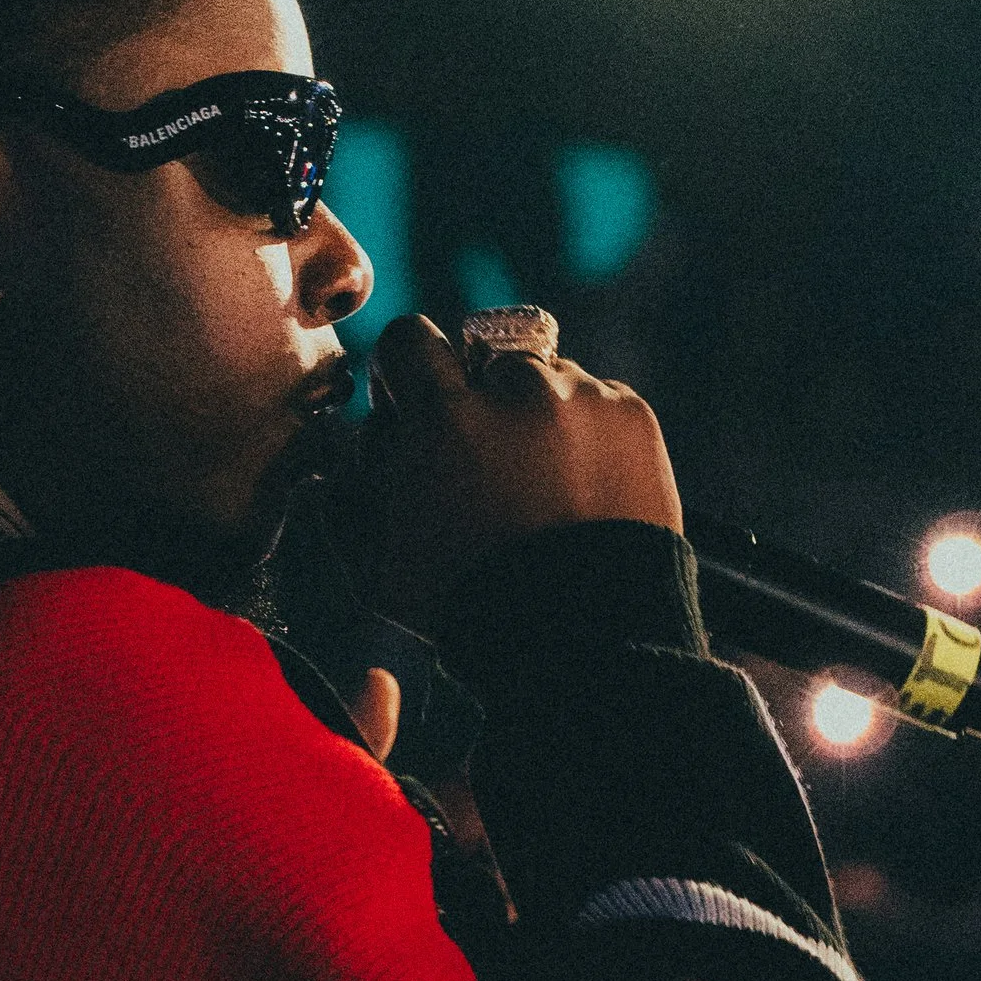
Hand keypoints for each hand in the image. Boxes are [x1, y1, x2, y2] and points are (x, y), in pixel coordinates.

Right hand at [366, 312, 680, 633]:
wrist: (583, 641)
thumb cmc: (470, 609)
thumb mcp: (382, 563)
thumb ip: (351, 496)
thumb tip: (348, 453)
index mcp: (443, 418)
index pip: (409, 339)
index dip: (409, 373)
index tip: (417, 406)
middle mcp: (517, 390)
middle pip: (486, 358)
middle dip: (482, 400)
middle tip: (489, 462)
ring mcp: (583, 398)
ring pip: (549, 377)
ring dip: (539, 415)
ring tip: (546, 487)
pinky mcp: (633, 415)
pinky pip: (600, 401)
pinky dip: (590, 435)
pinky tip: (585, 490)